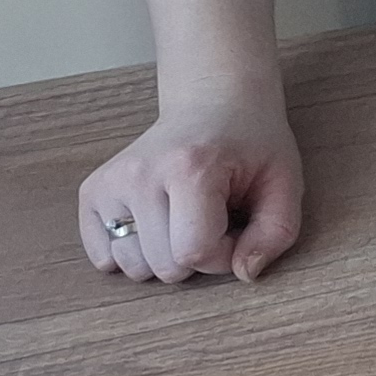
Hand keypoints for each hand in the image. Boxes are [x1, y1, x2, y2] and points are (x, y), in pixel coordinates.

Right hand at [80, 94, 304, 283]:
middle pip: (164, 266)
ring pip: (131, 267)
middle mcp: (139, 175)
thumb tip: (245, 274)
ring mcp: (109, 183)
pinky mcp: (91, 192)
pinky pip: (103, 258)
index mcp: (190, 169)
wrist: (212, 101)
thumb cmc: (252, 143)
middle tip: (213, 219)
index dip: (224, 256)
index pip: (195, 252)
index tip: (237, 228)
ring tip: (185, 218)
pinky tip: (157, 222)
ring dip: (164, 256)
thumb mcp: (284, 182)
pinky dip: (133, 252)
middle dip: (198, 256)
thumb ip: (276, 233)